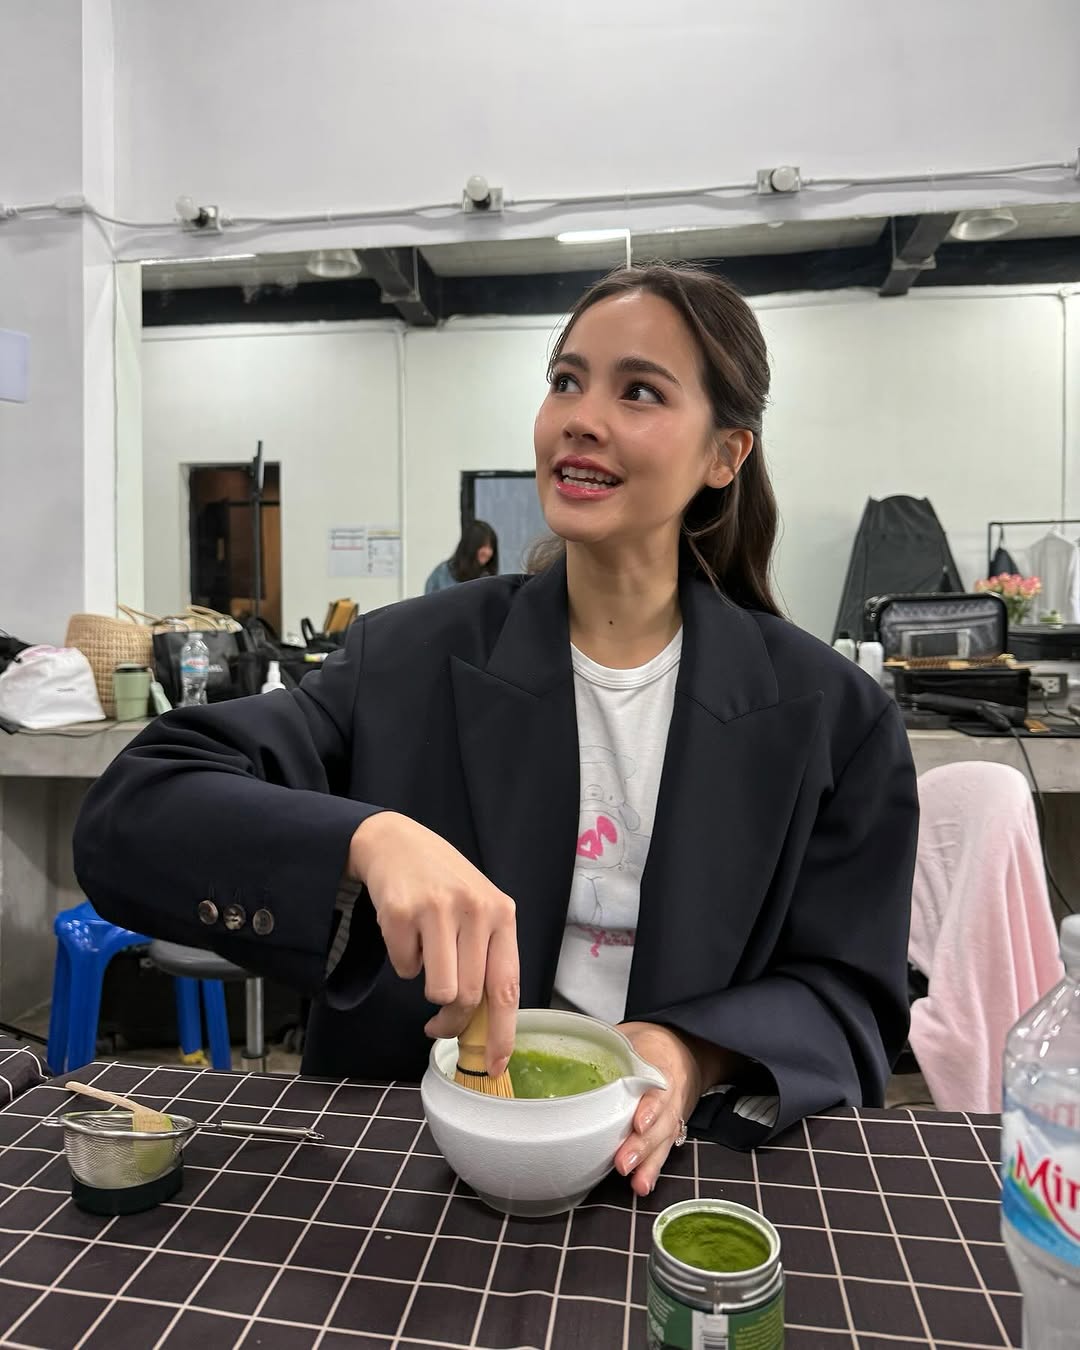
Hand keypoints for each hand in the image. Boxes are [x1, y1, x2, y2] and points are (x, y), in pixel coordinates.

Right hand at [348, 811, 518, 1073]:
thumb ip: (487, 957)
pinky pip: (404, 968)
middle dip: (452, 1020)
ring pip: (438, 989)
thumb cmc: (444, 884)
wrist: (397, 842)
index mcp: (502, 913)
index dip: (503, 1032)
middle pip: (469, 996)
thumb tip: (485, 1026)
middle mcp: (474, 909)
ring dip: (428, 989)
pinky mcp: (400, 913)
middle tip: (438, 1021)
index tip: (496, 1064)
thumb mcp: (479, 910)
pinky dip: (403, 961)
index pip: (507, 986)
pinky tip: (407, 933)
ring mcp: (437, 909)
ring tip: (427, 960)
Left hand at [613, 1022, 700, 1195]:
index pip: (658, 1086)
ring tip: (636, 1182)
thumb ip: (608, 1046)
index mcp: (661, 1064)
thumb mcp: (632, 1035)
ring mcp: (673, 1113)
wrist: (685, 1049)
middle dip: (642, 1145)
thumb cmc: (650, 1044)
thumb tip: (568, 1052)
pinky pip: (664, 1150)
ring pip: (664, 1140)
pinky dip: (653, 1168)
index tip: (639, 1123)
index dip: (650, 1107)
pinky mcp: (670, 1129)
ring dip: (648, 1162)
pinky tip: (642, 1184)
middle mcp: (671, 1092)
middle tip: (623, 1161)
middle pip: (660, 1121)